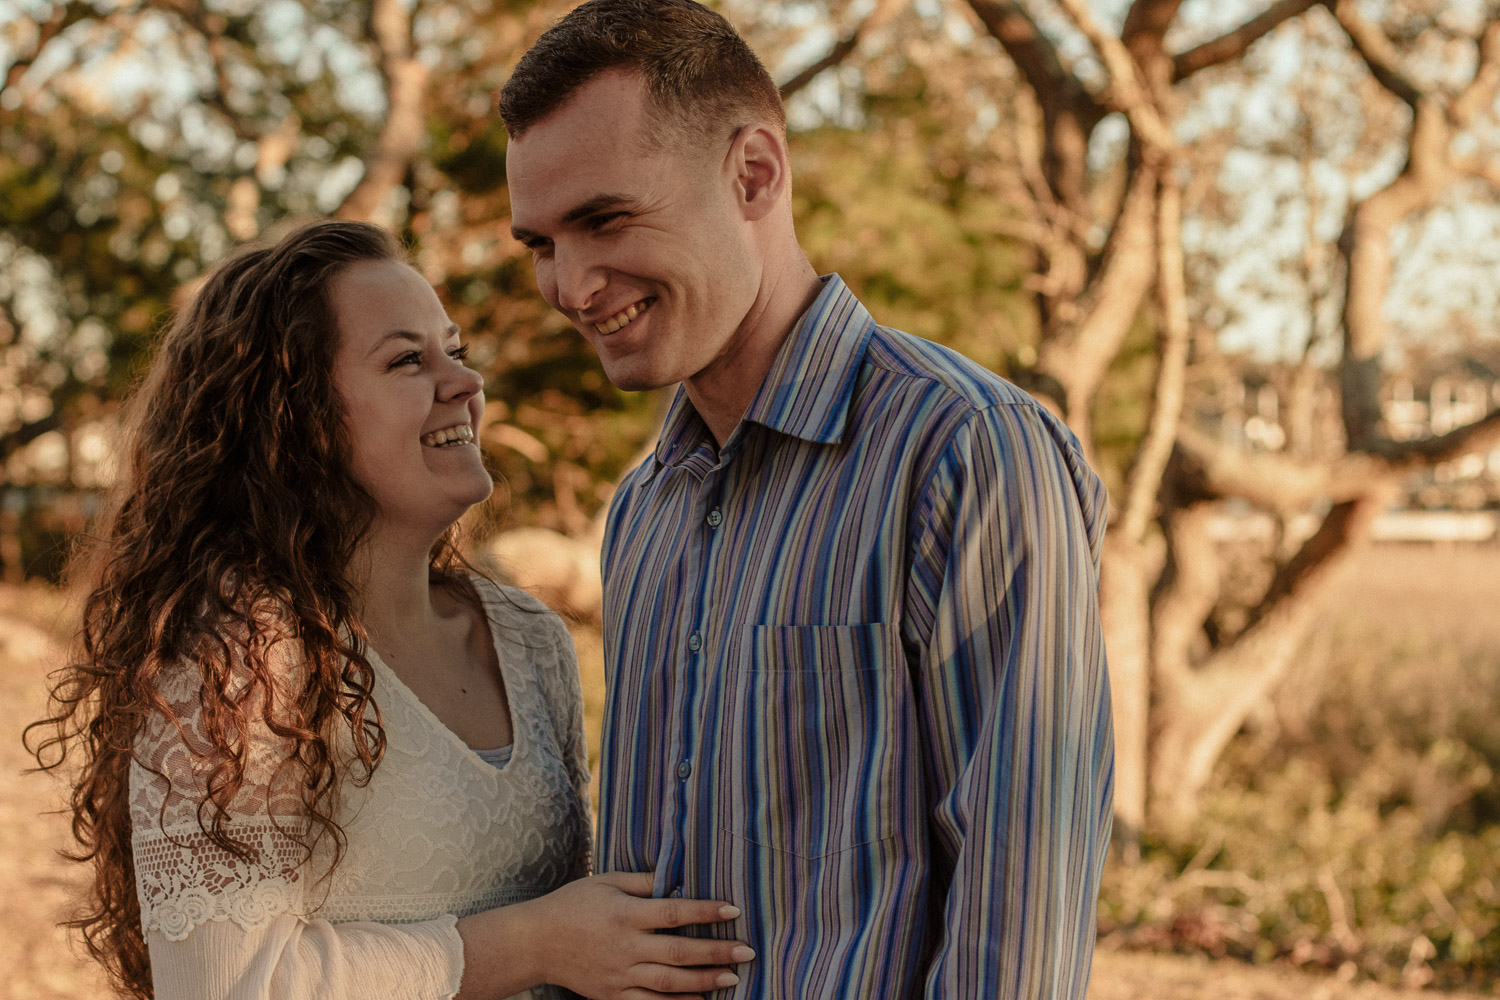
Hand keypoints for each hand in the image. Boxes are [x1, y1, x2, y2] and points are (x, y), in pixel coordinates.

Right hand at [529, 871, 753, 999]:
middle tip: (747, 951)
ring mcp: (619, 975)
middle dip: (715, 953)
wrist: (536, 942)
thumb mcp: (606, 881)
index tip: (733, 910)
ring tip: (732, 979)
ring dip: (704, 982)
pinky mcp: (612, 995)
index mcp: (625, 914)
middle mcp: (624, 947)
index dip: (704, 911)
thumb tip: (679, 877)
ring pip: (668, 982)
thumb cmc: (574, 904)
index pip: (673, 912)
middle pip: (678, 952)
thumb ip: (644, 881)